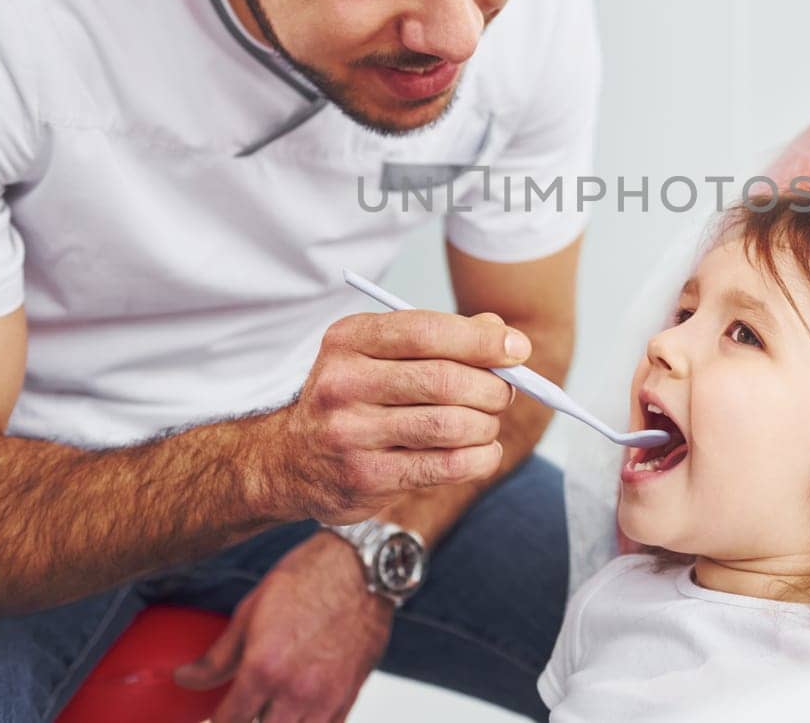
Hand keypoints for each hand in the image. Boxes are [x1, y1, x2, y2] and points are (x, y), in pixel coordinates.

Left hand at [175, 530, 391, 722]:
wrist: (364, 567)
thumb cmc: (308, 578)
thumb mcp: (252, 610)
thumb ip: (218, 656)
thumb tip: (185, 678)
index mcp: (264, 668)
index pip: (228, 721)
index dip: (217, 721)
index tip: (216, 714)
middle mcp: (295, 691)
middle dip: (248, 720)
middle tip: (245, 706)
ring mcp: (325, 698)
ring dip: (277, 722)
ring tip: (271, 706)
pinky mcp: (349, 697)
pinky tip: (297, 707)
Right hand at [261, 309, 525, 523]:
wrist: (291, 460)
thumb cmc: (354, 397)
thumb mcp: (380, 353)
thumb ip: (440, 338)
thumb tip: (502, 334)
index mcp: (348, 340)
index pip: (425, 332)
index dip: (480, 341)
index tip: (518, 350)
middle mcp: (342, 383)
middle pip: (443, 380)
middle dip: (491, 387)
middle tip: (505, 392)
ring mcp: (350, 433)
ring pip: (449, 425)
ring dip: (485, 425)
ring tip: (488, 423)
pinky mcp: (365, 477)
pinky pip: (444, 467)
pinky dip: (479, 458)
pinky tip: (483, 452)